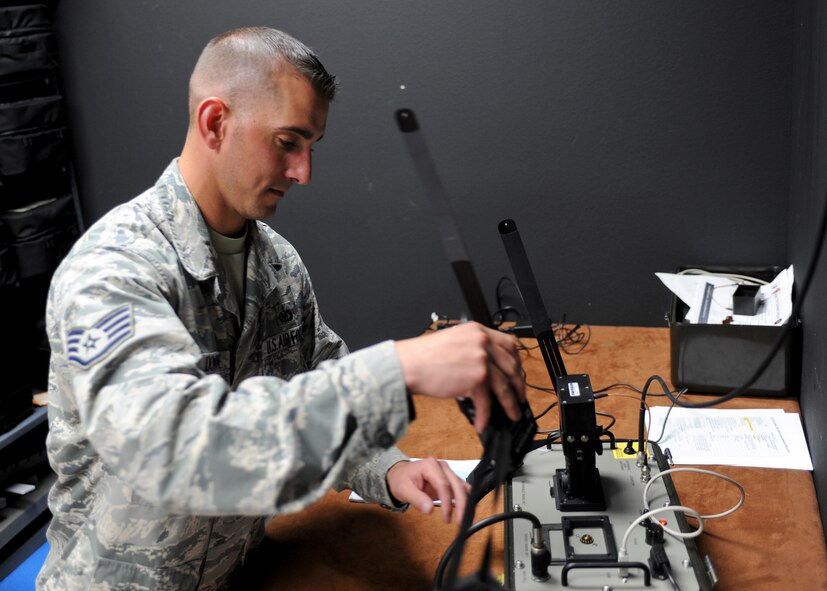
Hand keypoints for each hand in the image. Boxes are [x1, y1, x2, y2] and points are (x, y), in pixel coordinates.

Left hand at [386, 458, 469, 523]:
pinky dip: (465, 501)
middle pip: (457, 486)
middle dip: (462, 505)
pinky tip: (464, 512)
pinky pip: (461, 490)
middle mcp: (442, 467)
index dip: (447, 503)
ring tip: (465, 519)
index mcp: (430, 466)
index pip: (444, 485)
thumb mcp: (403, 490)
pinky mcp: (450, 480)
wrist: (401, 474)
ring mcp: (447, 473)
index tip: (446, 518)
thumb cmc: (401, 479)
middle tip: (460, 522)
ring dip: (466, 503)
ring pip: (463, 488)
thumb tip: (429, 509)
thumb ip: (417, 499)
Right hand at [394, 322, 525, 432]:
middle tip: (519, 398)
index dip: (516, 361)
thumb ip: (474, 349)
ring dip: (509, 404)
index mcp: (478, 331)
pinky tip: (482, 423)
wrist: (408, 365)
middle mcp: (482, 342)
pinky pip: (486, 401)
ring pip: (504, 386)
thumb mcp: (454, 341)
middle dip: (517, 385)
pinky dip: (485, 415)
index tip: (517, 373)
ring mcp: (481, 360)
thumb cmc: (423, 356)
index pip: (509, 344)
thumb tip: (490, 372)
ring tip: (511, 415)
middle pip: (511, 366)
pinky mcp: (476, 379)